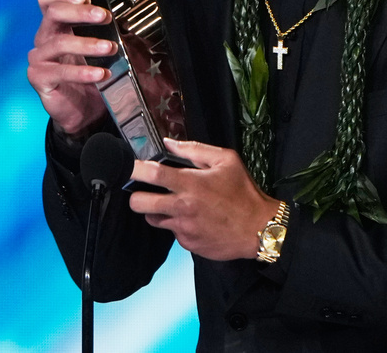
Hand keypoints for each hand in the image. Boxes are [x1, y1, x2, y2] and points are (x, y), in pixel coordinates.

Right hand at [27, 0, 116, 135]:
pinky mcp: (40, 78)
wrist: (81, 111)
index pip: (48, 0)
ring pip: (59, 43)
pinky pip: (60, 72)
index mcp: (56, 27)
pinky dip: (82, 72)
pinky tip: (101, 74)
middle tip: (105, 16)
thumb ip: (104, 34)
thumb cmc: (89, 76)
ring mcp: (39, 58)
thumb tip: (127, 22)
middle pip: (53, 14)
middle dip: (81, 13)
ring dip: (88, 44)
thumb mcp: (96, 51)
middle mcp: (44, 39)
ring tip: (110, 48)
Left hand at [128, 139, 281, 260]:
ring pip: (153, 219)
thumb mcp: (227, 161)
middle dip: (136, 196)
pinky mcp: (188, 244)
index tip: (128, 166)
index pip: (153, 174)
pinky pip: (173, 232)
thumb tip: (169, 143)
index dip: (134, 169)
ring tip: (175, 205)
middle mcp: (183, 207)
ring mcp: (183, 228)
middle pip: (140, 203)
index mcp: (191, 184)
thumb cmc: (244, 193)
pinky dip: (178, 225)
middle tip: (145, 191)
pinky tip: (194, 219)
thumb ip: (195, 149)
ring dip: (157, 211)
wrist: (259, 229)